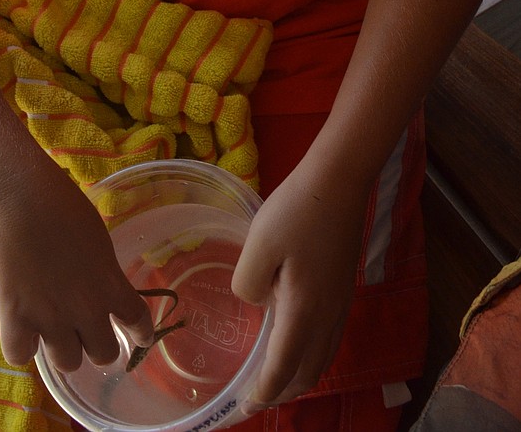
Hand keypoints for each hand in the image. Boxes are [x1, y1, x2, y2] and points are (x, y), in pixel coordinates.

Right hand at [0, 157, 153, 372]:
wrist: (21, 196)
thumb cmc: (61, 204)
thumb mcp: (97, 240)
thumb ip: (103, 272)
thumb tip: (100, 289)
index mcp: (110, 284)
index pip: (137, 321)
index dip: (140, 334)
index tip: (139, 338)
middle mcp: (86, 309)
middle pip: (104, 355)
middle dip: (96, 344)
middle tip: (84, 330)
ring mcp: (50, 318)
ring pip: (67, 363)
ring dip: (62, 348)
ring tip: (51, 329)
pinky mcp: (15, 318)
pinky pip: (21, 355)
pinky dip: (21, 345)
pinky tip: (21, 327)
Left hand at [230, 159, 368, 411]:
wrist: (339, 182)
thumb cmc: (297, 210)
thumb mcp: (258, 243)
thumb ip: (248, 283)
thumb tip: (256, 303)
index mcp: (304, 310)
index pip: (284, 367)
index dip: (264, 392)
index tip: (245, 406)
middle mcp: (328, 315)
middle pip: (309, 372)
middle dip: (284, 391)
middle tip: (257, 397)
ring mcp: (341, 302)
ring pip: (323, 357)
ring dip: (300, 375)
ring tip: (276, 377)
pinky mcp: (344, 287)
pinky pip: (330, 338)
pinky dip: (313, 354)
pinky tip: (298, 339)